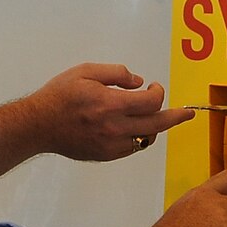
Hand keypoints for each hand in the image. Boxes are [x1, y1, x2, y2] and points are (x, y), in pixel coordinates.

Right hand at [29, 63, 190, 160]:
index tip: (154, 86)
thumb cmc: (60, 95)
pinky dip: (138, 137)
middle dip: (176, 116)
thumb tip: (138, 81)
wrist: (38, 125)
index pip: (151, 101)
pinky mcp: (105, 155)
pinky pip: (132, 147)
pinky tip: (133, 128)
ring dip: (155, 127)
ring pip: (147, 138)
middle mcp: (114, 127)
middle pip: (158, 124)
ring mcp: (111, 144)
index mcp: (110, 104)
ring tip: (155, 117)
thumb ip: (116, 73)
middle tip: (188, 113)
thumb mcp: (85, 71)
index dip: (158, 92)